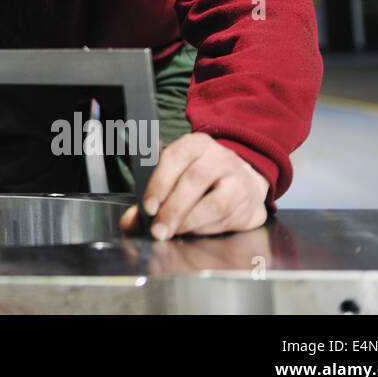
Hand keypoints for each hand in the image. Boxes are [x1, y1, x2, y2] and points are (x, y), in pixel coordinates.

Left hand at [119, 132, 269, 238]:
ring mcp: (238, 178)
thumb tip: (129, 222)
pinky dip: (205, 228)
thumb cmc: (203, 181)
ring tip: (173, 232)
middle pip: (194, 180)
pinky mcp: (248, 200)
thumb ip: (151, 198)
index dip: (159, 183)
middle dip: (172, 209)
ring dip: (189, 222)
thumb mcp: (177, 178)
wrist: (245, 183)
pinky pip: (226, 218)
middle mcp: (219, 156)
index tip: (148, 207)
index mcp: (196, 144)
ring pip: (214, 202)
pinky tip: (193, 230)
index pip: (174, 157)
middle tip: (158, 229)